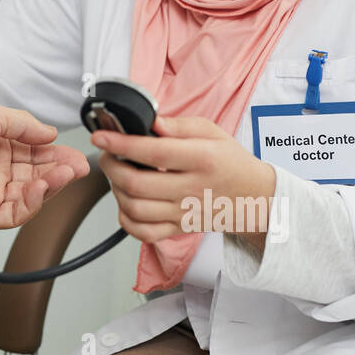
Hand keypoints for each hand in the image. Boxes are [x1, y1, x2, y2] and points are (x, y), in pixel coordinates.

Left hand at [0, 102, 89, 228]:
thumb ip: (26, 126)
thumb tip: (50, 133)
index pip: (35, 154)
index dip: (56, 155)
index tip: (76, 154)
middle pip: (36, 176)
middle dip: (60, 171)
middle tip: (79, 167)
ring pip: (30, 195)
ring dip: (50, 186)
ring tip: (64, 175)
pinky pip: (14, 213)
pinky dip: (31, 203)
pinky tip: (40, 188)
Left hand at [91, 116, 275, 248]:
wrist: (254, 197)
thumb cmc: (229, 161)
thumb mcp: (211, 132)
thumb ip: (178, 125)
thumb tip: (149, 121)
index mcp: (202, 159)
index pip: (155, 153)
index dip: (122, 144)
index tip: (101, 135)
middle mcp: (192, 189)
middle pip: (138, 184)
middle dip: (111, 166)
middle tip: (107, 153)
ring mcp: (184, 213)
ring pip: (136, 209)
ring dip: (116, 190)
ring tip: (118, 175)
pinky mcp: (179, 228)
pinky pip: (144, 233)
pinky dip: (126, 220)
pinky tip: (127, 202)